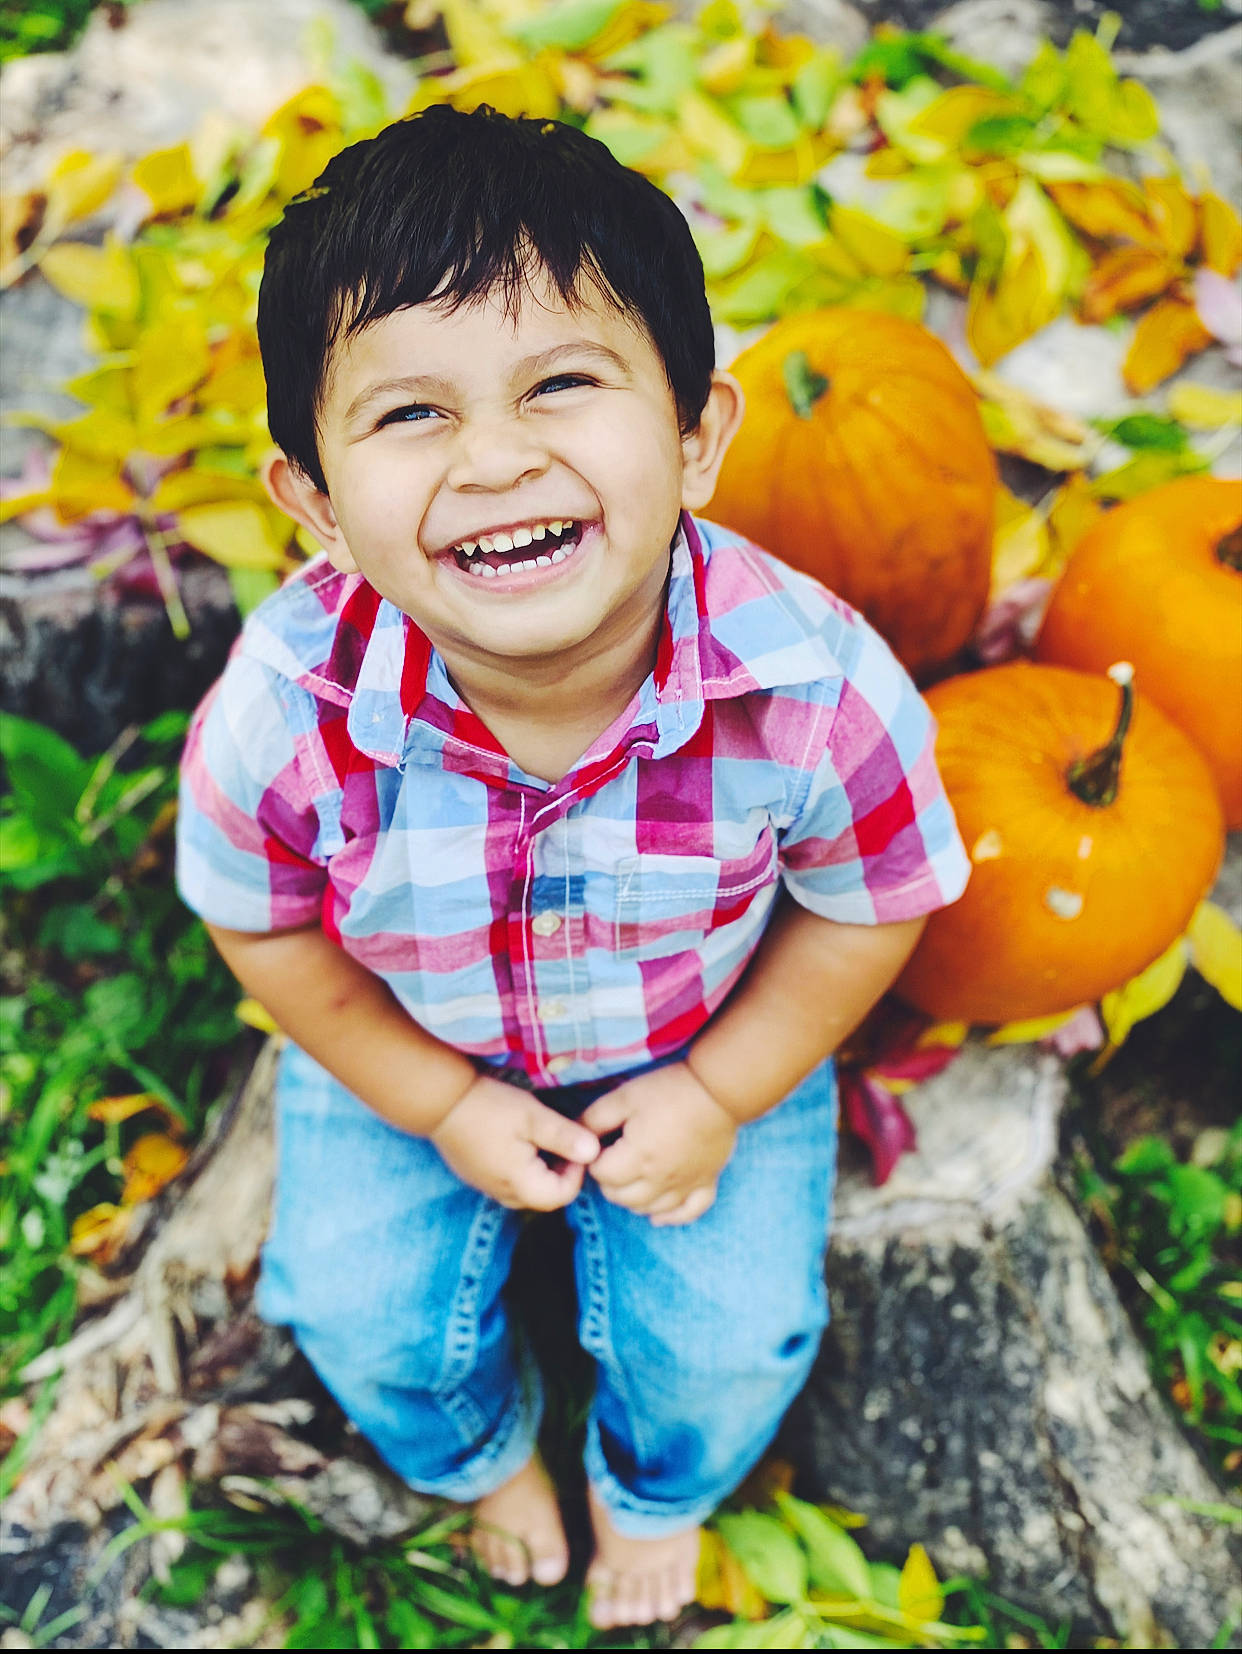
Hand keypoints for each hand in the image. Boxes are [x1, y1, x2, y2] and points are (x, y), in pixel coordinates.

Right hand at [430, 1074, 598, 1210]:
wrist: (441, 1101)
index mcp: (519, 1184)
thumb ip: (565, 1137)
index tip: (576, 1143)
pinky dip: (525, 1167)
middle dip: (562, 1172)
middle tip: (563, 1139)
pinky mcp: (478, 1176)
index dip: (577, 1172)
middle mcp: (503, 1193)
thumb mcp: (533, 1117)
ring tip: (543, 1138)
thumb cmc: (490, 1107)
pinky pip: (511, 1182)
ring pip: (528, 1190)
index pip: (562, 1196)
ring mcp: (488, 1187)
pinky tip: (521, 1140)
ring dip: (543, 1170)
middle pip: (545, 1197)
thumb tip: (595, 1153)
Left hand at [580, 1063, 736, 1225]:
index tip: (603, 1142)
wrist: (719, 1089)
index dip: (595, 1158)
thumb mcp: (624, 1097)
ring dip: (633, 1199)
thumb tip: (575, 1136)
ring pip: (648, 1209)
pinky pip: (686, 1213)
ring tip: (632, 1177)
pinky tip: (658, 1213)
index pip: (601, 1175)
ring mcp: (684, 1185)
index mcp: (637, 1158)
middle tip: (614, 1157)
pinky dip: (670, 1217)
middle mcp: (659, 1180)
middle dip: (610, 1180)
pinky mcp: (705, 1183)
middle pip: (621, 1198)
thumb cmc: (669, 1090)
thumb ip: (595, 1119)